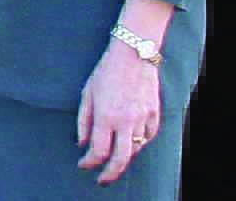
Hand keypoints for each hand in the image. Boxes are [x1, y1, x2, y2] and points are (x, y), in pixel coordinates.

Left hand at [76, 41, 162, 184]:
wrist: (133, 54)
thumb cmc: (106, 72)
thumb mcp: (87, 94)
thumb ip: (83, 121)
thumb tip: (81, 144)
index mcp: (106, 116)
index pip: (98, 151)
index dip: (89, 163)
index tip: (83, 165)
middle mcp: (126, 121)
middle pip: (120, 159)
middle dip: (110, 174)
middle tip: (102, 180)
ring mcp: (142, 118)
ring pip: (135, 150)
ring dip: (123, 158)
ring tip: (114, 159)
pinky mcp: (155, 114)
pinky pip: (148, 137)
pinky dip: (138, 143)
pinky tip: (130, 142)